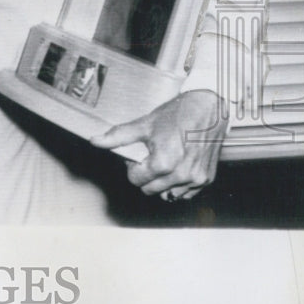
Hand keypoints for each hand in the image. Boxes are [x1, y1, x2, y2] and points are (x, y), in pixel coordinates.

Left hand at [90, 90, 226, 202]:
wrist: (208, 108)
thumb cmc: (176, 114)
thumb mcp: (144, 124)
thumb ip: (118, 136)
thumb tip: (94, 141)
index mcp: (163, 163)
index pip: (135, 179)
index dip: (132, 166)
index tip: (138, 155)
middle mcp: (181, 176)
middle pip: (149, 190)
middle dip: (145, 175)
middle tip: (150, 157)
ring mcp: (195, 180)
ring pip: (168, 195)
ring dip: (162, 183)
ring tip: (164, 161)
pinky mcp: (206, 180)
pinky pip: (185, 193)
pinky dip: (178, 185)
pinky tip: (177, 167)